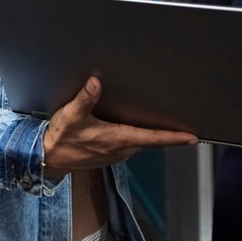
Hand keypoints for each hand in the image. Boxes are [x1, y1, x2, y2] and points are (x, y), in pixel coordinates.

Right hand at [41, 77, 197, 177]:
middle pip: (152, 142)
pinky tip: (137, 130)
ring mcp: (116, 154)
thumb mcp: (72, 115)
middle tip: (186, 129)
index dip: (173, 138)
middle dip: (168, 136)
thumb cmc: (61, 138)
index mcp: (117, 138)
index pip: (152, 138)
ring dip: (154, 137)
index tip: (192, 138)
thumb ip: (85, 98)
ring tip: (167, 127)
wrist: (49, 158)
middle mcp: (121, 149)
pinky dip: (140, 139)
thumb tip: (96, 82)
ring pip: (142, 144)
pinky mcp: (110, 155)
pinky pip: (132, 146)